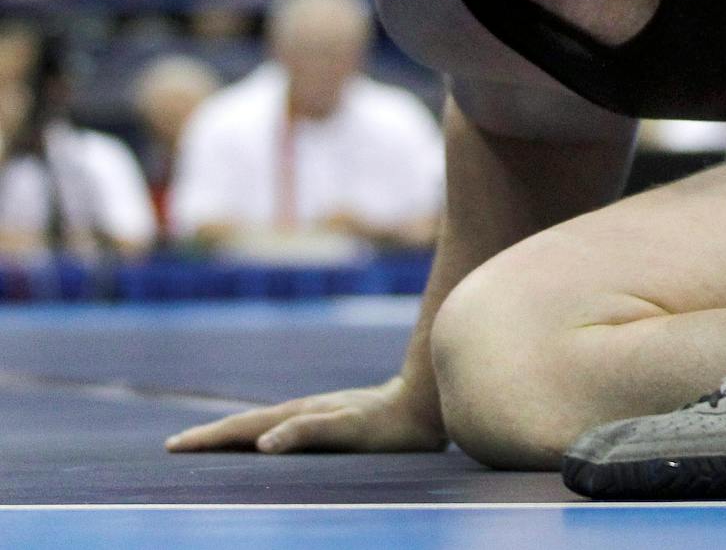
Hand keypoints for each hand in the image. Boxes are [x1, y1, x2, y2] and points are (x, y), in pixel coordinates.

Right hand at [165, 374, 445, 453]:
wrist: (426, 403)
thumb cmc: (390, 424)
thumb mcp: (349, 430)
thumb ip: (307, 432)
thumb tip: (263, 443)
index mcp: (299, 416)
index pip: (243, 428)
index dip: (209, 438)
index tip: (174, 446)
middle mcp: (303, 412)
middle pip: (248, 424)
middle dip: (211, 436)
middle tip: (176, 446)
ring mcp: (317, 414)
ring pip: (265, 424)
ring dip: (234, 434)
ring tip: (211, 443)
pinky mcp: (333, 420)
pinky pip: (286, 429)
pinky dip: (263, 436)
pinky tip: (268, 444)